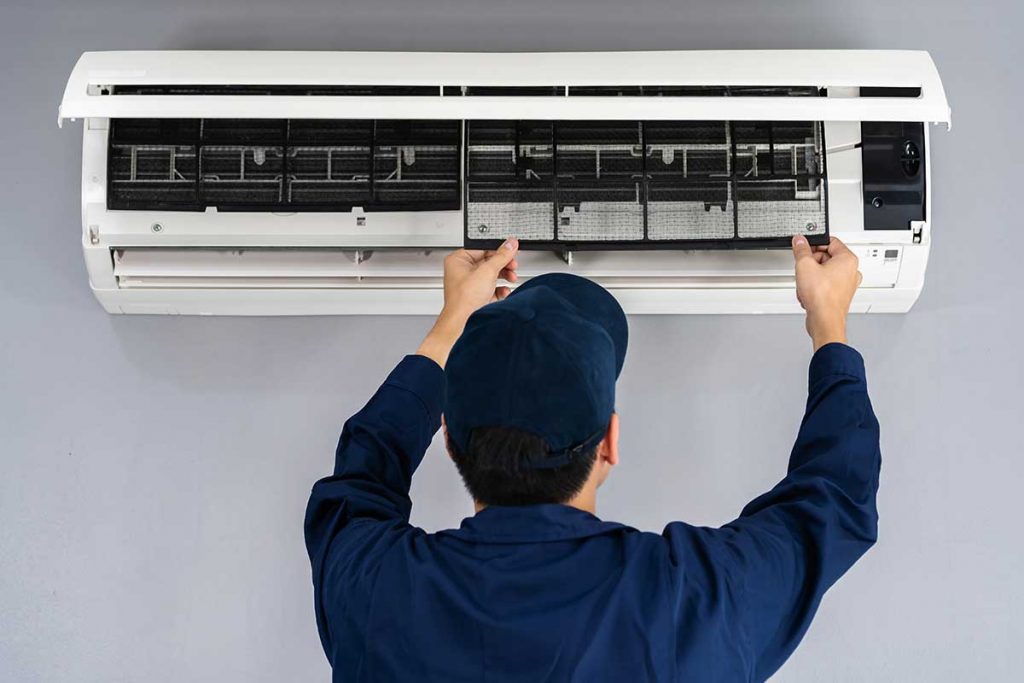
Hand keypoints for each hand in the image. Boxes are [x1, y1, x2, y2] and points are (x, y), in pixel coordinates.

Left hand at [441, 239, 519, 319]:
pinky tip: (504, 291)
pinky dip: (499, 290)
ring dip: (504, 276)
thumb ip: (502, 256)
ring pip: (491, 275)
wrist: (464, 323)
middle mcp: (462, 271)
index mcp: (458, 260)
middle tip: (512, 265)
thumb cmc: (464, 298)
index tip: (510, 250)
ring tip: (511, 277)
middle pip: (488, 262)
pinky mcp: (476, 297)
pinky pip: (491, 289)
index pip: (482, 248)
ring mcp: (469, 285)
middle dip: (503, 265)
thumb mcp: (487, 271)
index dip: (497, 250)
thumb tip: (510, 244)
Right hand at [792, 235, 861, 350]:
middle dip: (811, 263)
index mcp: (848, 259)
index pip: (830, 241)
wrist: (824, 321)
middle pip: (826, 257)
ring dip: (811, 276)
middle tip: (803, 269)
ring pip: (823, 272)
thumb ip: (801, 250)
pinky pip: (824, 284)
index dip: (814, 243)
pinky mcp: (839, 295)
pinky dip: (814, 287)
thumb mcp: (805, 266)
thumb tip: (800, 241)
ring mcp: (846, 284)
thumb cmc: (822, 297)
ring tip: (806, 284)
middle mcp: (851, 271)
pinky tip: (809, 293)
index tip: (804, 247)